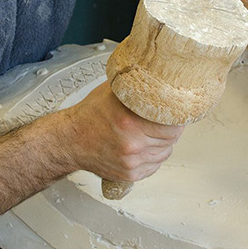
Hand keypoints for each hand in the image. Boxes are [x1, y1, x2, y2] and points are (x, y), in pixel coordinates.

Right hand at [62, 82, 183, 181]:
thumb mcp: (113, 91)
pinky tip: (146, 146)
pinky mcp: (129, 175)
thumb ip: (137, 86)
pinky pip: (154, 166)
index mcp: (130, 123)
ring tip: (152, 132)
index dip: (177, 118)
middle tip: (164, 120)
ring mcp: (131, 162)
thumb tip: (159, 73)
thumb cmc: (91, 115)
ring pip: (165, 153)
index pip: (173, 125)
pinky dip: (154, 156)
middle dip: (171, 129)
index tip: (176, 112)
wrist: (70, 140)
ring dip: (163, 143)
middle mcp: (132, 145)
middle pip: (171, 139)